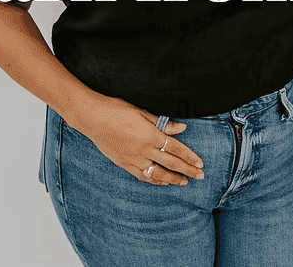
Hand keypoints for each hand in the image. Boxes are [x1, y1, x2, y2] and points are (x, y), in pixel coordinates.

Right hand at [68, 94, 204, 185]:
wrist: (92, 118)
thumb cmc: (117, 110)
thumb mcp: (142, 113)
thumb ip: (163, 123)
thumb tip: (182, 128)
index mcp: (150, 136)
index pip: (176, 149)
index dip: (190, 156)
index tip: (200, 163)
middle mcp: (144, 150)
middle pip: (171, 163)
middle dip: (187, 170)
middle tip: (200, 176)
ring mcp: (133, 159)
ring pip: (157, 174)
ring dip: (172, 179)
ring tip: (184, 182)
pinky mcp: (124, 164)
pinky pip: (142, 176)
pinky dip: (154, 180)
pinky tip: (161, 182)